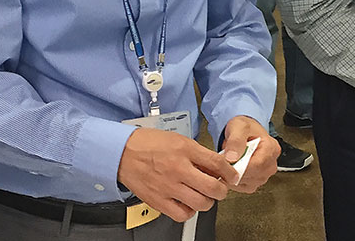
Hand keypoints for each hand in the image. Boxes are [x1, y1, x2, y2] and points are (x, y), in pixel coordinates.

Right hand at [117, 128, 237, 222]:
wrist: (122, 152)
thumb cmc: (147, 143)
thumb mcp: (177, 139)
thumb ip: (197, 153)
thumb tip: (214, 166)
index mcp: (184, 150)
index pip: (217, 163)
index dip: (230, 172)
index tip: (232, 175)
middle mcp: (178, 169)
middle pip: (213, 188)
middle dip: (222, 190)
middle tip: (220, 188)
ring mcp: (168, 187)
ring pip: (201, 204)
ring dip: (207, 202)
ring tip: (204, 196)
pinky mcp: (158, 201)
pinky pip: (182, 214)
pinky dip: (189, 211)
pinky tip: (187, 203)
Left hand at [220, 116, 278, 192]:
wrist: (243, 132)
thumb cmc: (244, 128)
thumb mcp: (238, 127)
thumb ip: (235, 141)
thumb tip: (232, 157)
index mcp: (271, 148)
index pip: (259, 165)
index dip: (242, 167)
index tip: (228, 164)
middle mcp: (271, 163)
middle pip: (255, 177)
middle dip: (237, 173)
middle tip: (225, 164)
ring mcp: (265, 173)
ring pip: (250, 184)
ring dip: (235, 178)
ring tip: (228, 165)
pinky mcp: (257, 180)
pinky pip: (246, 187)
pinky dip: (235, 182)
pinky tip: (231, 171)